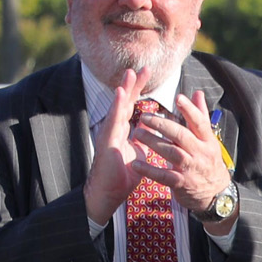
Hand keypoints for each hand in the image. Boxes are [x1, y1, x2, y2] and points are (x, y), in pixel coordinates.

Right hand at [83, 69, 145, 225]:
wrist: (109, 193)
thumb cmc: (122, 175)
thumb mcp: (139, 154)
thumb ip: (144, 141)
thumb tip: (154, 132)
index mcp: (124, 131)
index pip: (133, 106)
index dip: (139, 91)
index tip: (147, 75)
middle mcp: (115, 129)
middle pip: (125, 103)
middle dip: (133, 85)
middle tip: (141, 68)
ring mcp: (109, 134)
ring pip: (117, 108)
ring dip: (124, 90)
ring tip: (130, 74)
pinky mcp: (107, 142)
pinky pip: (113, 122)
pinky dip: (118, 106)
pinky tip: (122, 94)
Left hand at [129, 89, 237, 234]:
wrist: (216, 194)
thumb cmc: (208, 162)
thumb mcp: (209, 140)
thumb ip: (200, 116)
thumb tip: (197, 94)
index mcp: (207, 141)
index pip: (200, 122)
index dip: (190, 110)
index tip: (178, 98)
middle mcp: (201, 153)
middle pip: (182, 136)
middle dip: (163, 125)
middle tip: (145, 117)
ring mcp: (191, 169)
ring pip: (172, 153)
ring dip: (154, 143)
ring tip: (137, 133)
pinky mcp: (182, 183)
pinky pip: (164, 176)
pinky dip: (150, 170)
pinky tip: (136, 164)